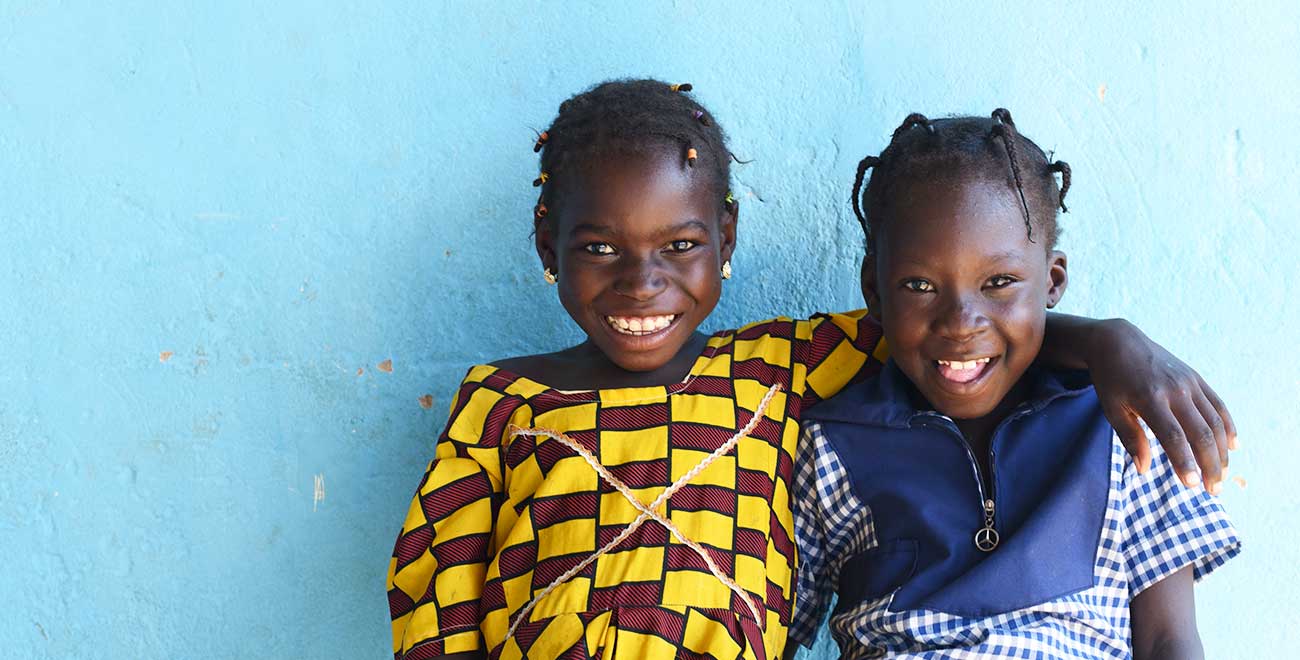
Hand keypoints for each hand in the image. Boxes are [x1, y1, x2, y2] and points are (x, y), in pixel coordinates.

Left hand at [1087, 319, 1235, 493]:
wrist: (1119, 342)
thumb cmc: (1111, 380)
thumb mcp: (1111, 408)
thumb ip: (1130, 438)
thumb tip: (1144, 469)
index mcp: (1150, 399)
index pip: (1174, 437)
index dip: (1185, 462)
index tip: (1192, 485)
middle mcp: (1175, 390)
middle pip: (1201, 433)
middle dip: (1210, 465)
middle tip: (1213, 491)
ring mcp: (1189, 383)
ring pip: (1215, 422)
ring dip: (1222, 452)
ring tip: (1221, 476)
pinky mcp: (1197, 379)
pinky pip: (1218, 406)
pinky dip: (1228, 427)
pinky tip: (1232, 447)